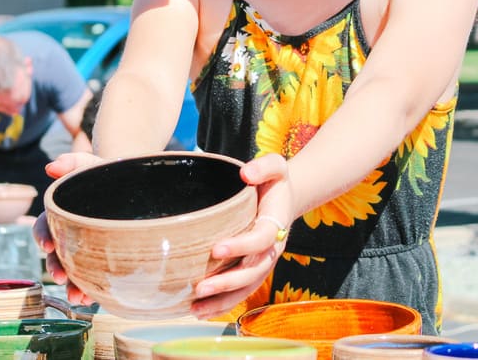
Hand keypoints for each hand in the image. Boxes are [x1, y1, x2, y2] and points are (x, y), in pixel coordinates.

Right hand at [35, 152, 102, 303]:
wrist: (136, 188)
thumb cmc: (109, 174)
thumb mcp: (93, 165)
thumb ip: (73, 162)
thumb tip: (50, 167)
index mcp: (61, 212)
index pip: (44, 225)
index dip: (42, 237)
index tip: (48, 246)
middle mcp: (68, 233)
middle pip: (55, 254)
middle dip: (55, 267)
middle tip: (61, 277)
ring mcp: (83, 248)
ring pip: (71, 270)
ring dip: (71, 284)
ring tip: (78, 296)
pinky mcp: (99, 259)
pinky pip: (89, 277)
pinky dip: (88, 289)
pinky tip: (92, 298)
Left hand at [190, 153, 292, 318]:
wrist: (282, 198)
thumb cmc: (273, 182)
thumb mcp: (276, 166)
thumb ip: (265, 166)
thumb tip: (246, 174)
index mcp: (277, 225)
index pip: (260, 240)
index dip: (241, 246)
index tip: (216, 249)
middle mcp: (271, 250)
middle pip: (253, 272)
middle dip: (227, 283)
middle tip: (200, 287)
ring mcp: (262, 263)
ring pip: (246, 288)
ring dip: (221, 301)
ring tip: (195, 310)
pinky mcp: (252, 270)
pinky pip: (239, 292)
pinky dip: (221, 304)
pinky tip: (199, 311)